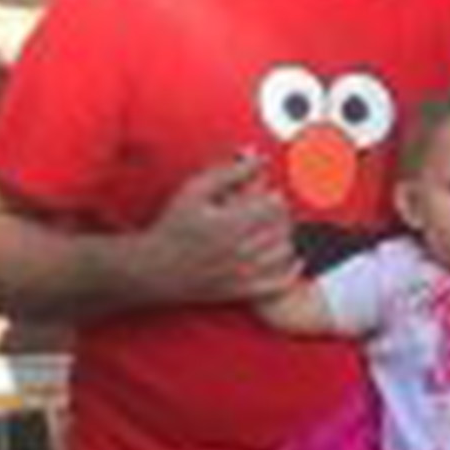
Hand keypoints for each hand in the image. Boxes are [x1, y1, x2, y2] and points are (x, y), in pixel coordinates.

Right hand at [136, 154, 299, 306]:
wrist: (156, 268)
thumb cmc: (174, 226)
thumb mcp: (195, 190)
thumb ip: (230, 172)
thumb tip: (260, 158)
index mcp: (231, 223)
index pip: (276, 205)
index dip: (276, 196)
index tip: (269, 194)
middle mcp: (241, 250)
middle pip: (283, 227)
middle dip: (282, 215)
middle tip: (272, 211)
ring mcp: (245, 273)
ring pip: (285, 252)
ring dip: (286, 238)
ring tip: (275, 231)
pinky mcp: (244, 291)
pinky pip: (281, 283)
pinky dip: (291, 270)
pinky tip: (292, 259)